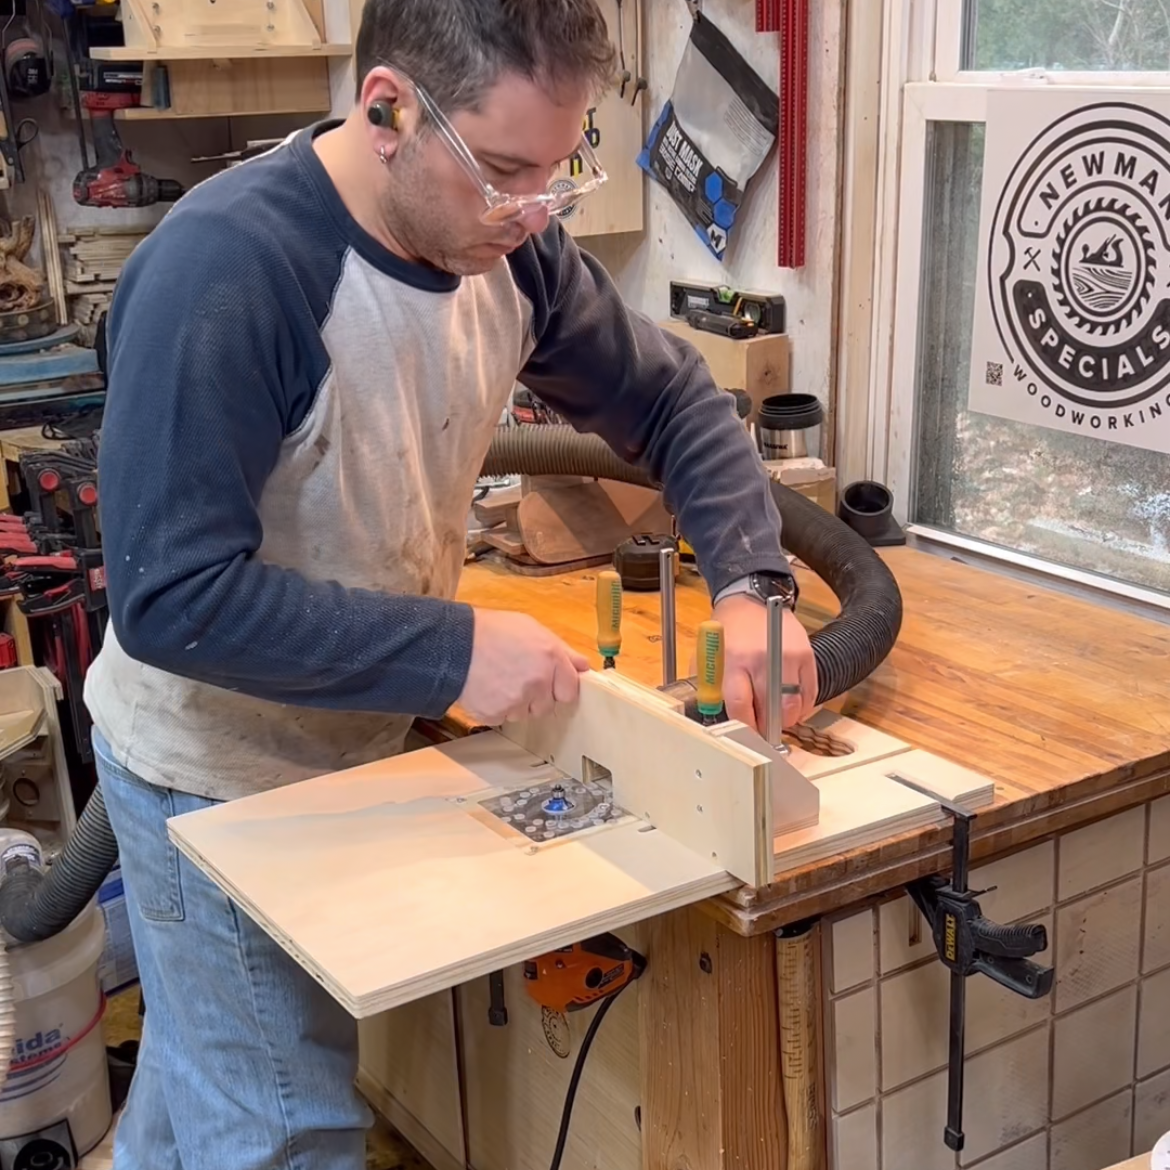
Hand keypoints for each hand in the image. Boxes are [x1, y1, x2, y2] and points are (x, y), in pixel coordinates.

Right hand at [457, 609, 588, 724]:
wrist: (453, 643)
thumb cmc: (490, 631)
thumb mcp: (532, 628)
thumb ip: (561, 650)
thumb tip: (583, 665)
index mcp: (551, 659)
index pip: (571, 690)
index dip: (559, 686)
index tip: (550, 682)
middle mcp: (538, 682)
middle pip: (548, 706)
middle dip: (537, 696)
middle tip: (518, 677)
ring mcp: (517, 701)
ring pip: (524, 714)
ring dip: (516, 703)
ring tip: (499, 680)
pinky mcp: (496, 714)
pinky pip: (503, 718)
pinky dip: (497, 708)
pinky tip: (488, 689)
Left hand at [710, 594, 817, 732]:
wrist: (750, 599)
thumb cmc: (727, 631)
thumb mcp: (708, 655)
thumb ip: (710, 685)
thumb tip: (714, 716)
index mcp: (733, 660)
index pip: (740, 705)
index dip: (746, 727)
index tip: (746, 736)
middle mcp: (761, 659)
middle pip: (771, 709)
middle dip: (767, 727)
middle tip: (764, 731)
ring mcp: (788, 656)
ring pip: (794, 706)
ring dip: (787, 719)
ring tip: (777, 718)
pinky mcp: (807, 654)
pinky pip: (810, 693)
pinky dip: (803, 706)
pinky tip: (792, 706)